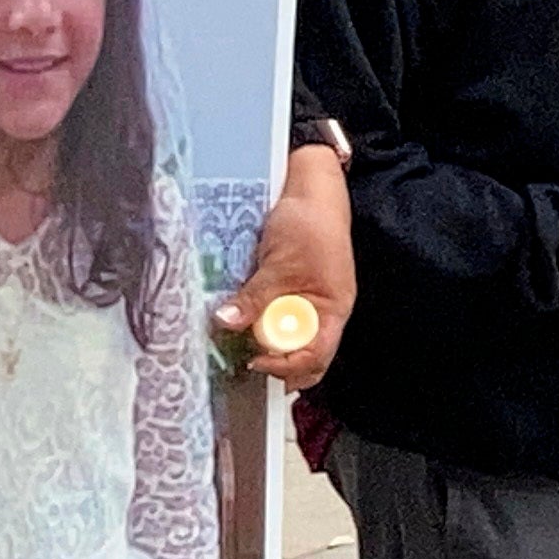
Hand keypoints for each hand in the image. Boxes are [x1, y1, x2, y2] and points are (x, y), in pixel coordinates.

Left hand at [214, 143, 354, 389]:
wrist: (311, 191)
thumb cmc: (310, 224)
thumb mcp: (279, 262)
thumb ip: (255, 296)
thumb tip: (225, 321)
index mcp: (333, 311)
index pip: (315, 358)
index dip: (286, 367)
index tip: (255, 361)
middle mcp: (322, 314)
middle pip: (305, 358)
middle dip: (278, 365)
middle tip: (246, 361)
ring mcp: (306, 304)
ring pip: (288, 341)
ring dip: (265, 345)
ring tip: (239, 342)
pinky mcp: (289, 292)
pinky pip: (275, 320)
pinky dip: (259, 324)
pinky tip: (242, 320)